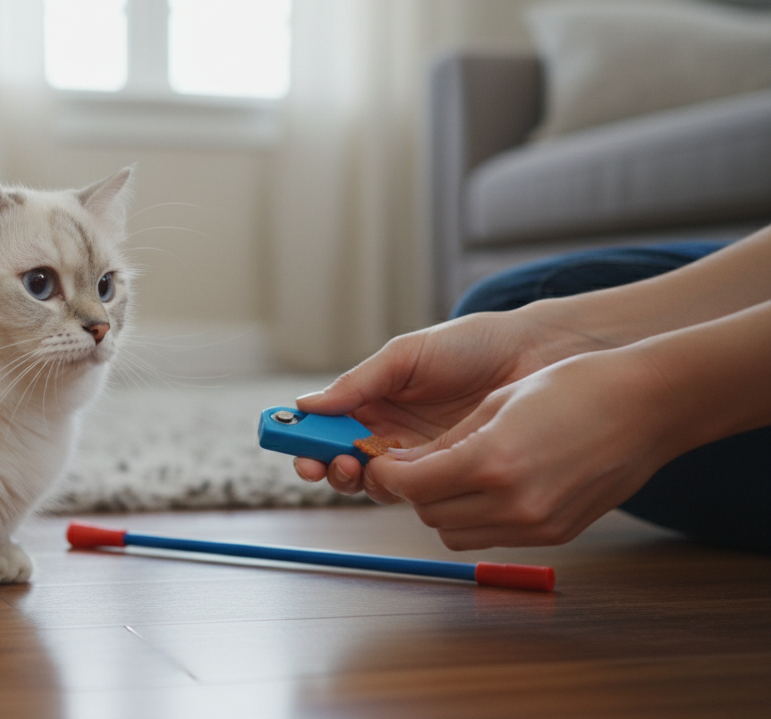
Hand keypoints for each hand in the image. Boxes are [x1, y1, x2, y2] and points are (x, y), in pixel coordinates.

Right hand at [292, 309, 611, 498]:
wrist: (537, 356)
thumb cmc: (473, 344)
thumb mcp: (408, 355)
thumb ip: (359, 382)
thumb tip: (306, 405)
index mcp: (371, 400)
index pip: (326, 428)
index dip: (307, 442)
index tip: (301, 451)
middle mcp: (388, 432)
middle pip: (342, 461)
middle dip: (328, 468)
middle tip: (334, 463)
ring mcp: (418, 456)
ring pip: (375, 483)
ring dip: (362, 481)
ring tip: (366, 467)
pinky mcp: (450, 473)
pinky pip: (418, 492)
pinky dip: (406, 490)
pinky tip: (409, 477)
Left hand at [362, 348, 681, 548]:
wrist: (646, 407)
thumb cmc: (573, 388)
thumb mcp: (496, 404)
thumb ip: (446, 442)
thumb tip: (403, 465)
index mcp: (492, 461)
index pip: (412, 485)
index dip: (389, 474)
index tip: (382, 461)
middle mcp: (513, 502)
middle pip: (429, 514)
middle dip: (413, 490)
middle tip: (414, 465)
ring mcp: (536, 524)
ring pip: (455, 534)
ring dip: (443, 508)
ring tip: (452, 474)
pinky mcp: (555, 535)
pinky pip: (492, 536)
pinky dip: (477, 517)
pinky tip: (489, 486)